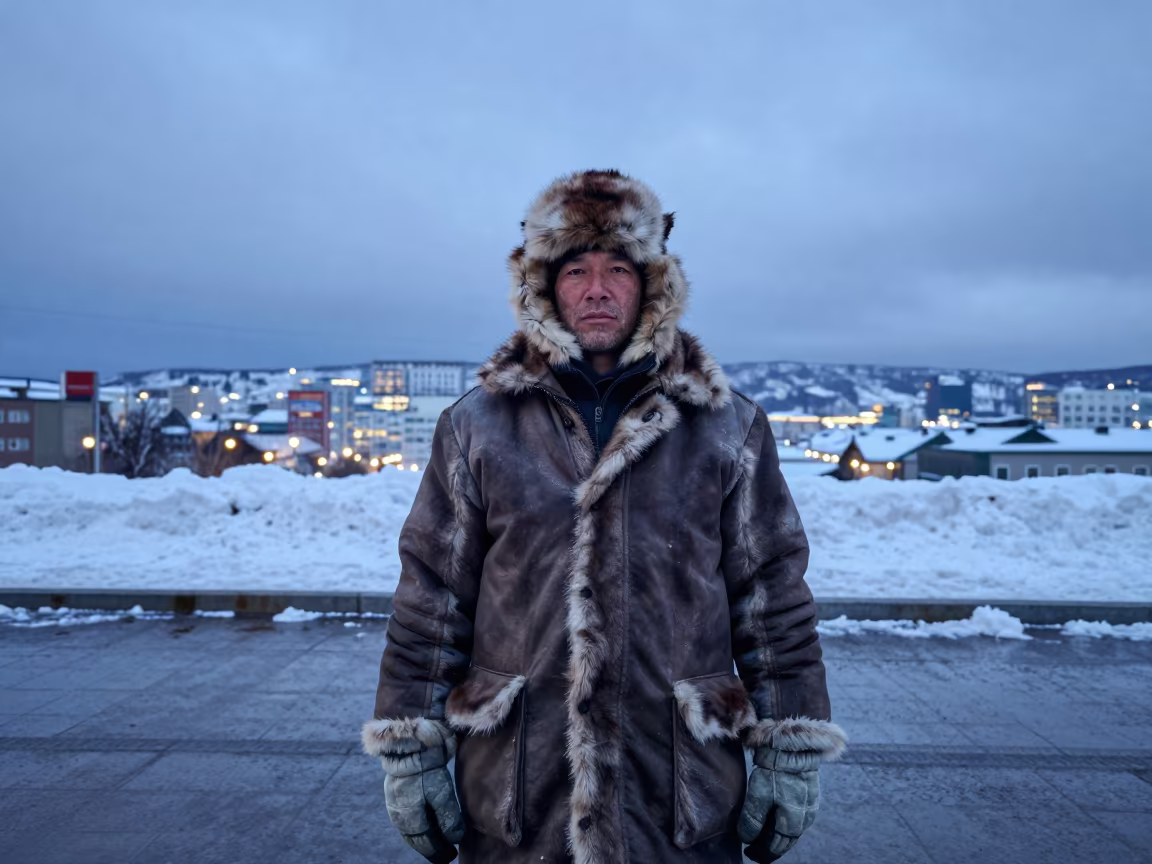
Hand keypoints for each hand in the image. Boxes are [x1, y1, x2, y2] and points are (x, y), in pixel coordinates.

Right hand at [380, 733, 464, 862]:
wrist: (408, 742)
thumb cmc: (426, 768)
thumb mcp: (441, 792)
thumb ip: (447, 817)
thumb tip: (454, 838)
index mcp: (409, 819)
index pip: (425, 843)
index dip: (439, 851)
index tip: (451, 855)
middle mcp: (399, 816)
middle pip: (416, 839)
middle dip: (431, 847)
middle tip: (446, 853)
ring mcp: (394, 805)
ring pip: (410, 830)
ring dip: (424, 837)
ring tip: (438, 840)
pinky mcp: (395, 794)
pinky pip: (407, 818)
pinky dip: (418, 826)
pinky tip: (426, 823)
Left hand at [737, 747, 820, 860]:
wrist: (792, 745)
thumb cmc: (775, 771)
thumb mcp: (759, 795)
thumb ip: (753, 820)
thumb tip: (747, 839)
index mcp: (793, 824)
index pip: (776, 847)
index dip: (762, 852)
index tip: (749, 852)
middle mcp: (806, 819)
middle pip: (786, 840)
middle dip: (770, 846)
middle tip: (754, 848)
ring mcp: (810, 807)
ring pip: (792, 829)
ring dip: (778, 834)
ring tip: (763, 833)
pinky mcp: (810, 794)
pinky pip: (797, 816)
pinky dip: (784, 821)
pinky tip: (775, 816)